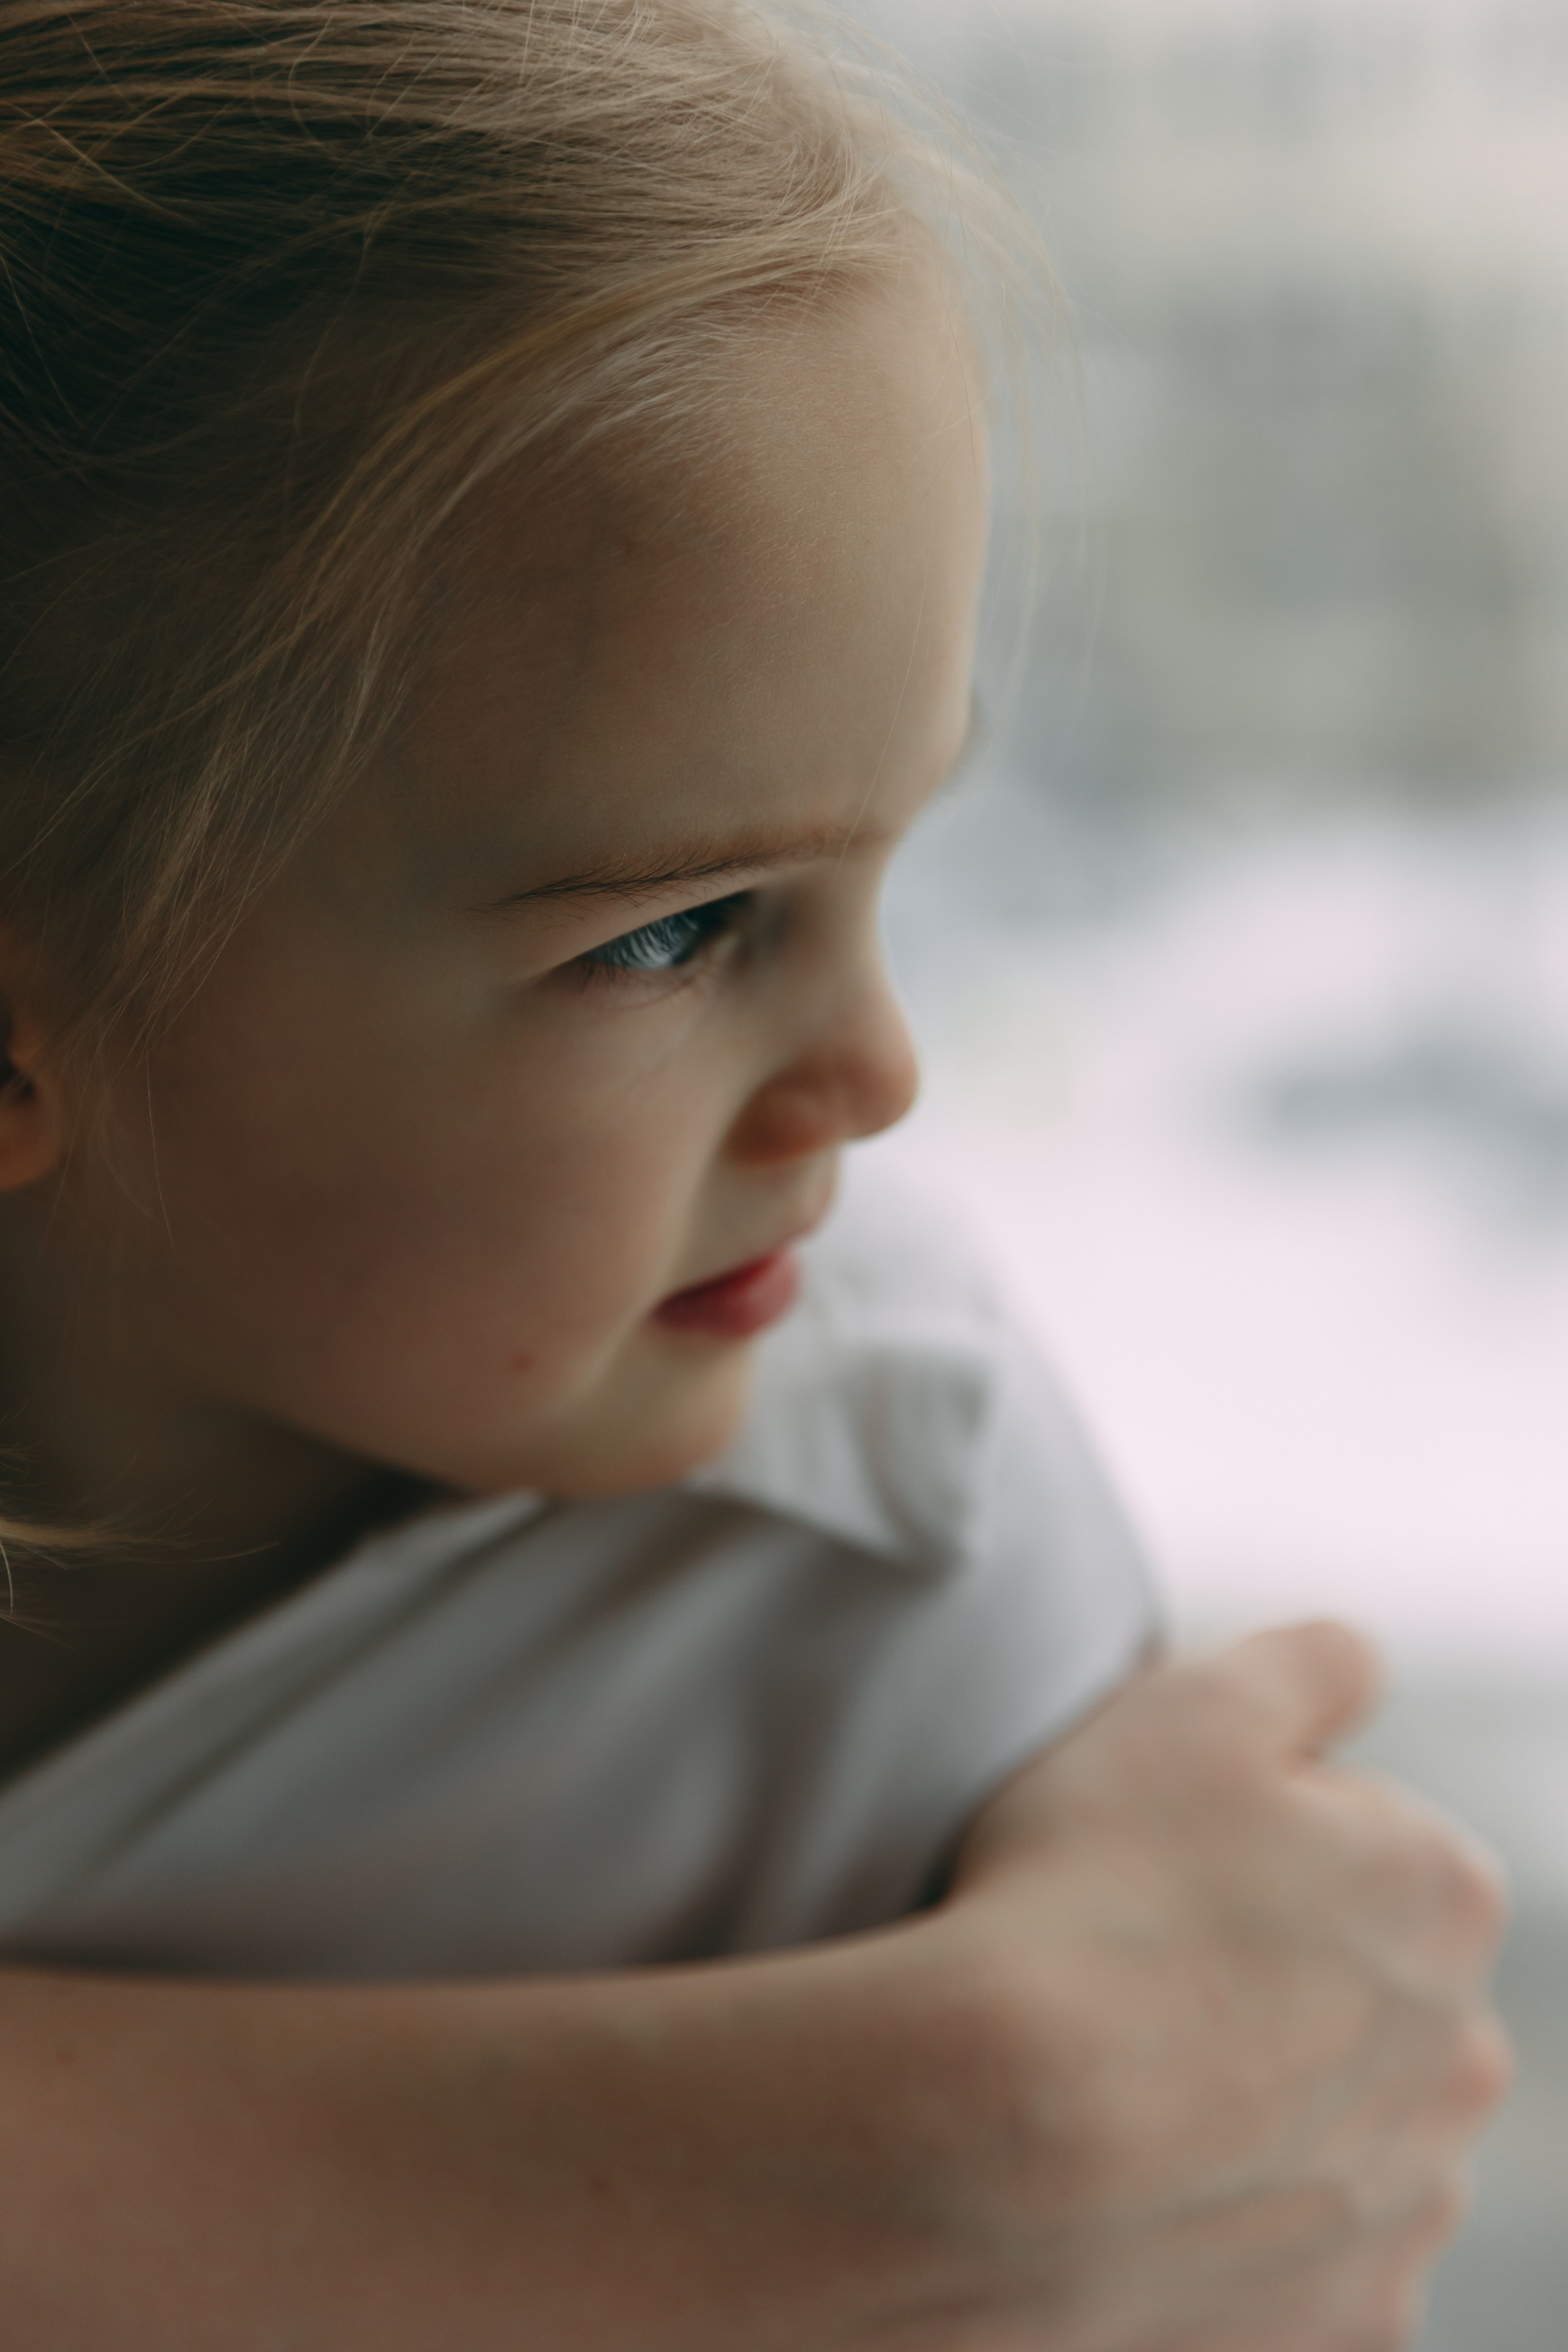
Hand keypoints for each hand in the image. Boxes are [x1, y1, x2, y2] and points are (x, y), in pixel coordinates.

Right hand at [929, 1623, 1509, 2351]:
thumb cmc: (1089, 1897)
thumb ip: (1308, 1662)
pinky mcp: (1345, 2329)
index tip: (1153, 1866)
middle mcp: (1467, 2061)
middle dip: (1274, 1980)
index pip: (1361, 1839)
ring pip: (1338, 2133)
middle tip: (1133, 1972)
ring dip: (1259, 2110)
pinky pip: (1297, 2262)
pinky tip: (1145, 2195)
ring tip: (1124, 2090)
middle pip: (1363, 1992)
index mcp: (1448, 1896)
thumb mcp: (1190, 1705)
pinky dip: (1236, 2233)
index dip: (1243, 1841)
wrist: (1001, 2140)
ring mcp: (1409, 2209)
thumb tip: (1359, 1665)